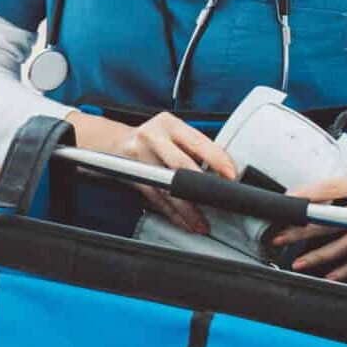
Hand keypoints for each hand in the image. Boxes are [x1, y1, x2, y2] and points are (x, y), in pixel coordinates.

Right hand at [66, 109, 236, 235]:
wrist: (116, 143)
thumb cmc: (154, 139)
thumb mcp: (174, 133)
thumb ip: (196, 148)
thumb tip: (222, 172)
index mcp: (169, 124)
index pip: (197, 142)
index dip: (216, 159)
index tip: (230, 175)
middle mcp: (152, 137)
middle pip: (179, 165)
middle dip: (200, 188)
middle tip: (217, 202)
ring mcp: (139, 157)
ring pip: (167, 188)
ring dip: (187, 209)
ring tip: (200, 222)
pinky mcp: (132, 176)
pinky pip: (156, 199)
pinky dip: (172, 213)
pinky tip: (183, 221)